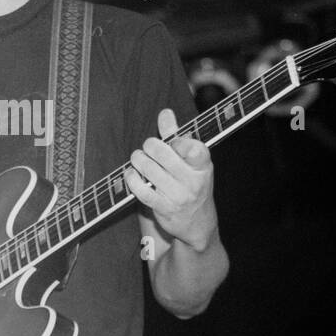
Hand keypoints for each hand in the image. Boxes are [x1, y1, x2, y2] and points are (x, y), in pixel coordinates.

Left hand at [124, 108, 217, 251]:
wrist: (198, 223)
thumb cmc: (192, 183)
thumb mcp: (191, 160)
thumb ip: (176, 135)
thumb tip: (165, 112)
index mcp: (203, 165)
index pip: (192, 147)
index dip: (177, 141)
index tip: (173, 143)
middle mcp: (193, 181)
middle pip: (161, 153)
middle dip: (149, 146)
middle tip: (148, 148)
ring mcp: (178, 196)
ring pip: (148, 169)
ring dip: (138, 160)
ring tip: (139, 159)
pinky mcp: (163, 208)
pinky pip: (140, 189)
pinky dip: (132, 179)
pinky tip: (132, 174)